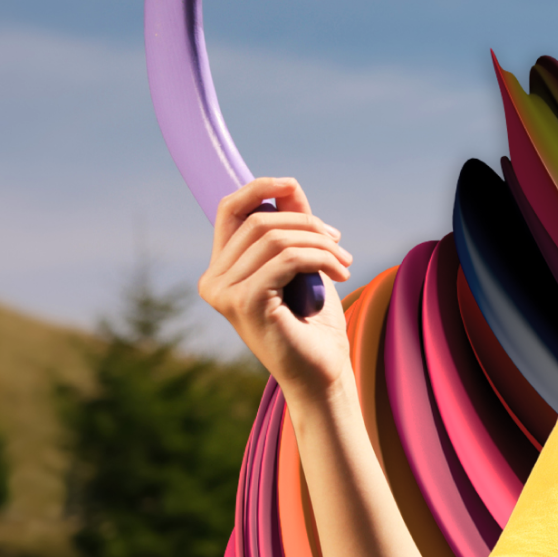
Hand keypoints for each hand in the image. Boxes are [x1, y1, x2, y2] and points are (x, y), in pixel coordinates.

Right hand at [199, 177, 354, 401]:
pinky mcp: (244, 302)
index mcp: (221, 270)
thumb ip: (292, 228)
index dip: (258, 189)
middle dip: (307, 223)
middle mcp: (213, 281)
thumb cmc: (313, 323)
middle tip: (340, 244)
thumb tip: (288, 186)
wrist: (322, 372)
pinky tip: (340, 274)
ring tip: (344, 263)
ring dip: (321, 244)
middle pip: (259, 221)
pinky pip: (288, 258)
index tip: (292, 184)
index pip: (229, 212)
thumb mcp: (303, 264)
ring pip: (276, 238)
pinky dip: (320, 258)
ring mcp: (224, 293)